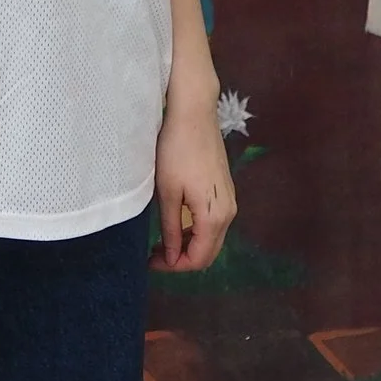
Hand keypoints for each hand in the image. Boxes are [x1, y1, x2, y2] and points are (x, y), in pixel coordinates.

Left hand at [151, 87, 234, 271]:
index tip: (150, 261)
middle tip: (153, 253)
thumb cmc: (176, 150)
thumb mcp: (167, 193)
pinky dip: (195, 230)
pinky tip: (175, 223)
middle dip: (181, 258)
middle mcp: (229, 213)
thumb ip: (170, 229)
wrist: (194, 114)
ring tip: (161, 240)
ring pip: (212, 238)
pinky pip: (213, 222)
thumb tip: (171, 257)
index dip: (174, 266)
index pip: (198, 259)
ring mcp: (230, 200)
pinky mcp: (226, 190)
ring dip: (188, 244)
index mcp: (214, 217)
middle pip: (209, 252)